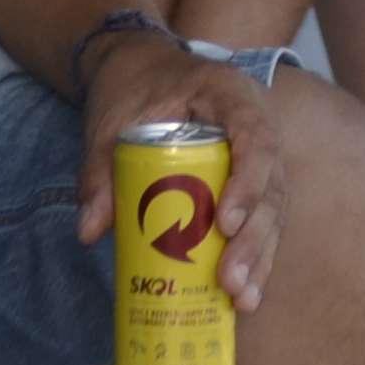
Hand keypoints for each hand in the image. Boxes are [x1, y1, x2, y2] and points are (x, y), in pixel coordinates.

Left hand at [73, 24, 294, 313]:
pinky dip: (255, 254)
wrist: (141, 64)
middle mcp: (258, 120)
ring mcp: (260, 150)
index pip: (255, 137)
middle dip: (254, 239)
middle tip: (230, 282)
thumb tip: (89, 232)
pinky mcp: (252, 176)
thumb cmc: (131, 86)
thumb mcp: (110, 121)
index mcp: (230, 93)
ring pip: (274, 208)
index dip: (247, 183)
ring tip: (242, 300)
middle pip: (272, 185)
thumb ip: (99, 171)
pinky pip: (263, 216)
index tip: (224, 224)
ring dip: (260, 256)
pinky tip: (243, 295)